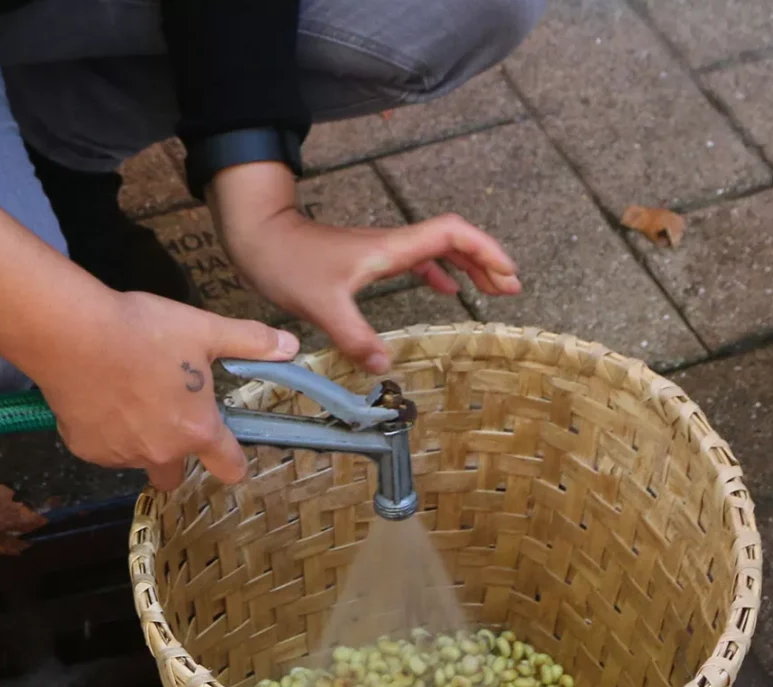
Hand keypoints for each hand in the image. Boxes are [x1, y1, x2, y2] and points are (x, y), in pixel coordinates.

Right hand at [38, 291, 298, 489]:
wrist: (73, 333)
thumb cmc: (145, 331)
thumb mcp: (205, 330)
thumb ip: (250, 342)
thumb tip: (292, 346)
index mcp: (198, 430)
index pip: (229, 468)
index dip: (232, 462)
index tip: (227, 453)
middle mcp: (161, 452)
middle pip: (175, 476)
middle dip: (174, 456)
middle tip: (164, 416)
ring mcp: (120, 455)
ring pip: (136, 458)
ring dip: (137, 439)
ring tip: (126, 394)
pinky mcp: (84, 449)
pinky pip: (102, 448)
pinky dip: (103, 431)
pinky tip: (98, 397)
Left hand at [208, 163, 520, 373]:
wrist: (259, 237)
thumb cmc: (288, 262)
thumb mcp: (321, 305)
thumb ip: (354, 336)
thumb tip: (385, 366)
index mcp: (390, 249)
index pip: (451, 235)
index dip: (485, 250)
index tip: (507, 275)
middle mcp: (392, 245)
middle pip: (454, 241)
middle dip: (487, 261)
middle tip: (512, 289)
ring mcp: (382, 251)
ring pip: (438, 250)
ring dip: (469, 266)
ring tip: (494, 289)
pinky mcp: (370, 259)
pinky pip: (417, 261)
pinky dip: (440, 274)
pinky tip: (448, 292)